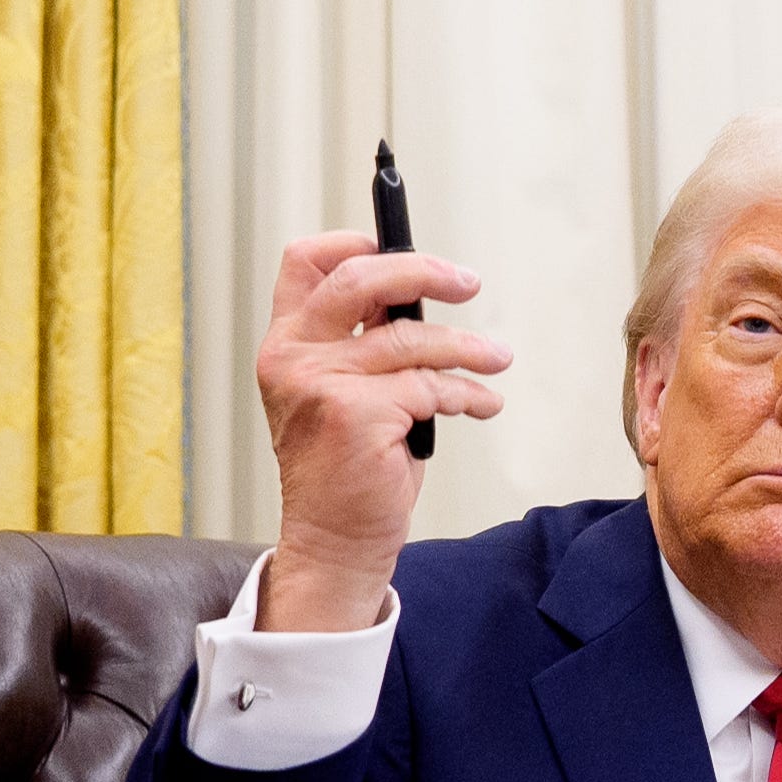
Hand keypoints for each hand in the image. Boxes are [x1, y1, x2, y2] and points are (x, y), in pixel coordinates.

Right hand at [251, 226, 506, 629]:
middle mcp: (292, 356)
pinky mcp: (355, 413)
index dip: (354, 242)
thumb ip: (365, 340)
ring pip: (411, 339)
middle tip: (468, 283)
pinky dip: (466, 393)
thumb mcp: (344, 389)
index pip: (305, 262)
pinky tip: (481, 404)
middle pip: (360, 279)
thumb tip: (423, 291)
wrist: (335, 540)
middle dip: (423, 271)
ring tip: (496, 360)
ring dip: (467, 347)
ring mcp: (319, 383)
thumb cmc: (348, 467)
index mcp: (285, 343)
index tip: (401, 247)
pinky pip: (429, 385)